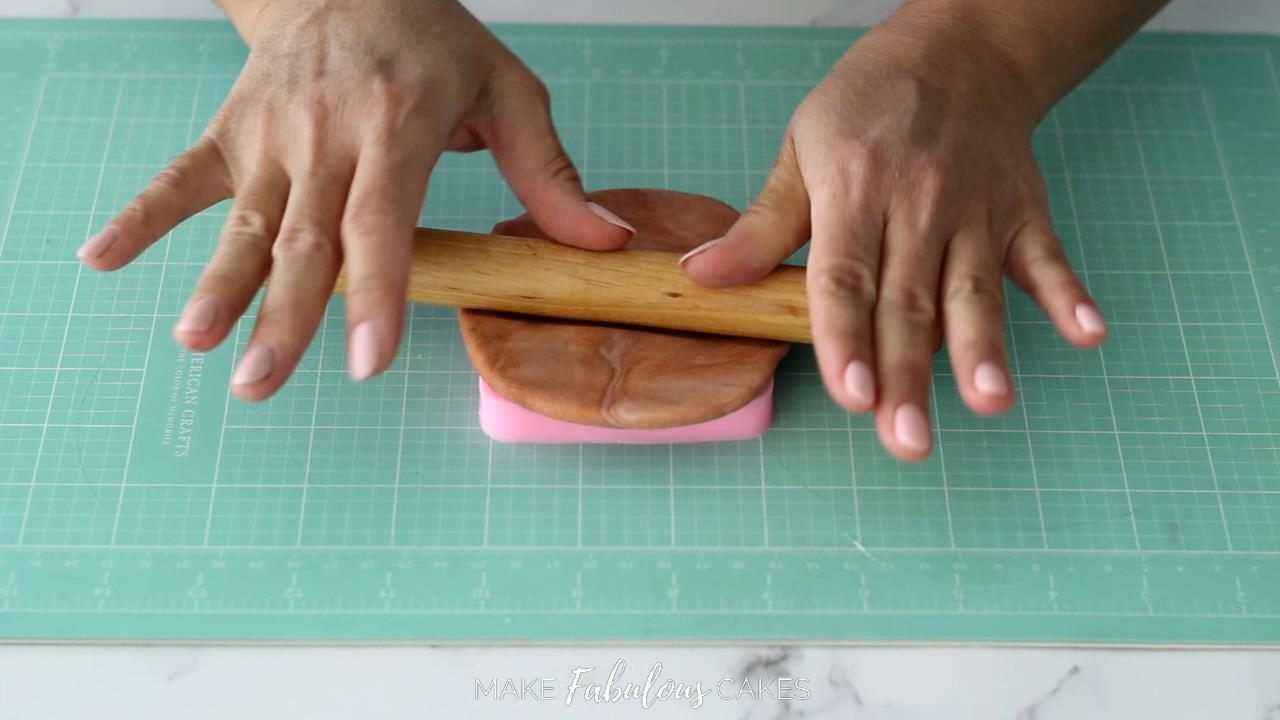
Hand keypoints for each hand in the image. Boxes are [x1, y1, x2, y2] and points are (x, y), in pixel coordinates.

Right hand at [76, 0, 633, 399]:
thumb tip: (603, 244)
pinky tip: (102, 258)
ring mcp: (272, 134)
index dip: (376, 294)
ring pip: (243, 219)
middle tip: (262, 384)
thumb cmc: (432, 41)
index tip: (367, 361)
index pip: (382, 222)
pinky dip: (142, 216)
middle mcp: (327, 134)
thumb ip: (551, 173)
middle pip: (303, 238)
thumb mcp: (509, 90)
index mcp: (399, 126)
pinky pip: (179, 176)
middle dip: (283, 316)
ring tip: (197, 341)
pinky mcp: (231, 130)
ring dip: (217, 282)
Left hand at [680, 11, 1107, 460]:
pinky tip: (1087, 335)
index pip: (845, 277)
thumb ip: (760, 226)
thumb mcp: (801, 149)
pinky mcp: (1023, 212)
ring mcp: (977, 210)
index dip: (846, 338)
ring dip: (985, 347)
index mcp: (855, 190)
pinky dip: (1069, 295)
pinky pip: (1047, 257)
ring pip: (975, 289)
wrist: (961, 50)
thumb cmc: (868, 104)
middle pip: (909, 302)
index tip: (851, 395)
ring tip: (989, 400)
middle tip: (905, 439)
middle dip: (908, 375)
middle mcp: (919, 204)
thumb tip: (700, 277)